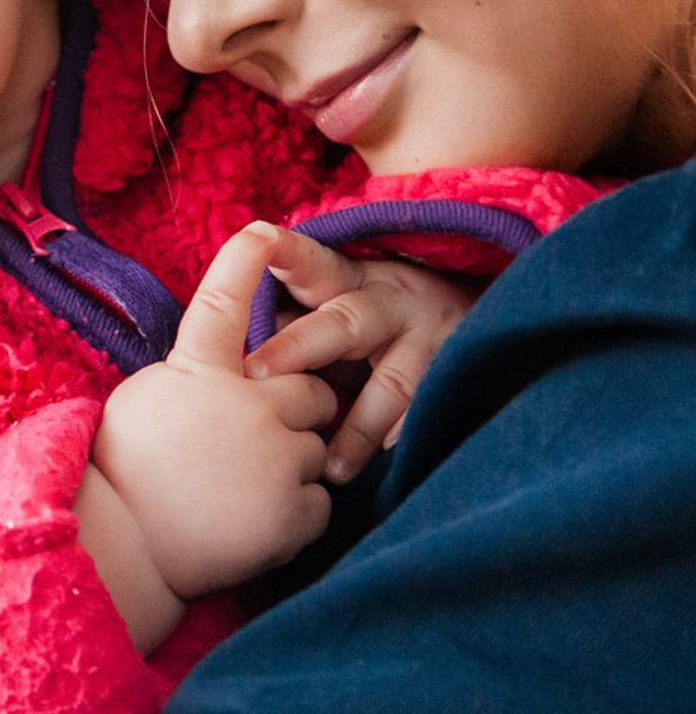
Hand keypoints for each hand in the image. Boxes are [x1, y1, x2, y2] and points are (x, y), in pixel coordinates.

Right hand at [91, 223, 336, 601]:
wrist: (127, 546)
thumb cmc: (126, 470)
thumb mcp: (149, 399)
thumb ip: (196, 377)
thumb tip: (228, 374)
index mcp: (199, 371)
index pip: (222, 302)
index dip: (245, 261)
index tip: (264, 229)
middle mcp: (246, 403)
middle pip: (311, 391)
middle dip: (296, 414)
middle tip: (253, 446)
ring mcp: (274, 456)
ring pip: (317, 450)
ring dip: (292, 468)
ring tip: (242, 493)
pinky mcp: (293, 510)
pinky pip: (319, 502)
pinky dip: (294, 515)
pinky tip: (252, 523)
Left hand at [244, 225, 475, 483]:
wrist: (487, 322)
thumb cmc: (377, 321)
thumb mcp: (341, 303)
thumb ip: (295, 322)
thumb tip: (237, 360)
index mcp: (351, 279)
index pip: (312, 262)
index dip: (287, 252)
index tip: (263, 241)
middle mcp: (391, 303)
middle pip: (343, 323)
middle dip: (298, 347)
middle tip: (256, 372)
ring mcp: (430, 342)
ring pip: (394, 383)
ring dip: (360, 428)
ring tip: (333, 468)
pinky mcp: (459, 381)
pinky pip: (431, 418)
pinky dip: (406, 450)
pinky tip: (386, 482)